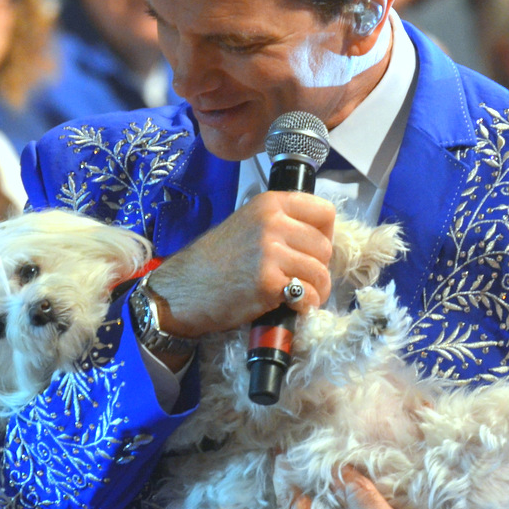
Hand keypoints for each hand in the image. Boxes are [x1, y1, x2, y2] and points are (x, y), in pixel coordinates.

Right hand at [147, 191, 335, 339]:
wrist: (182, 290)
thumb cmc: (216, 260)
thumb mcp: (248, 224)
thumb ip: (282, 223)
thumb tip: (320, 237)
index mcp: (270, 203)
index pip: (325, 211)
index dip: (325, 234)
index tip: (311, 250)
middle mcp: (272, 222)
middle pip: (325, 246)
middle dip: (318, 267)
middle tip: (299, 278)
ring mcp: (270, 251)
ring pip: (321, 272)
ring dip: (314, 289)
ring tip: (296, 295)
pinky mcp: (268, 282)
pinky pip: (308, 295)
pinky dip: (304, 305)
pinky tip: (289, 305)